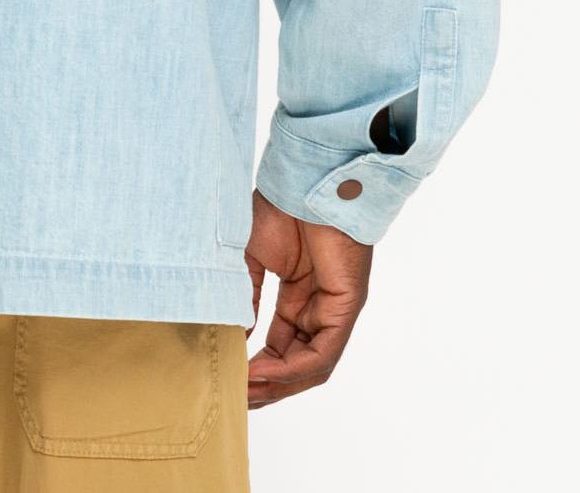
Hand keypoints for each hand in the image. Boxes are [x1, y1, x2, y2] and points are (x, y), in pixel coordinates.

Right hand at [244, 190, 372, 406]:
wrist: (300, 183)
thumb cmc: (279, 209)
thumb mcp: (251, 259)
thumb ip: (247, 298)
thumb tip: (236, 337)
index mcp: (299, 296)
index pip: (282, 345)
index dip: (259, 366)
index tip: (233, 378)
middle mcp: (319, 308)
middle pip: (298, 362)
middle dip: (269, 384)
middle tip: (240, 397)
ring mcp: (335, 310)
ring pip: (312, 365)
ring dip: (280, 383)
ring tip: (249, 391)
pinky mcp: (346, 307)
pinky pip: (322, 352)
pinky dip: (294, 368)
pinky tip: (266, 373)